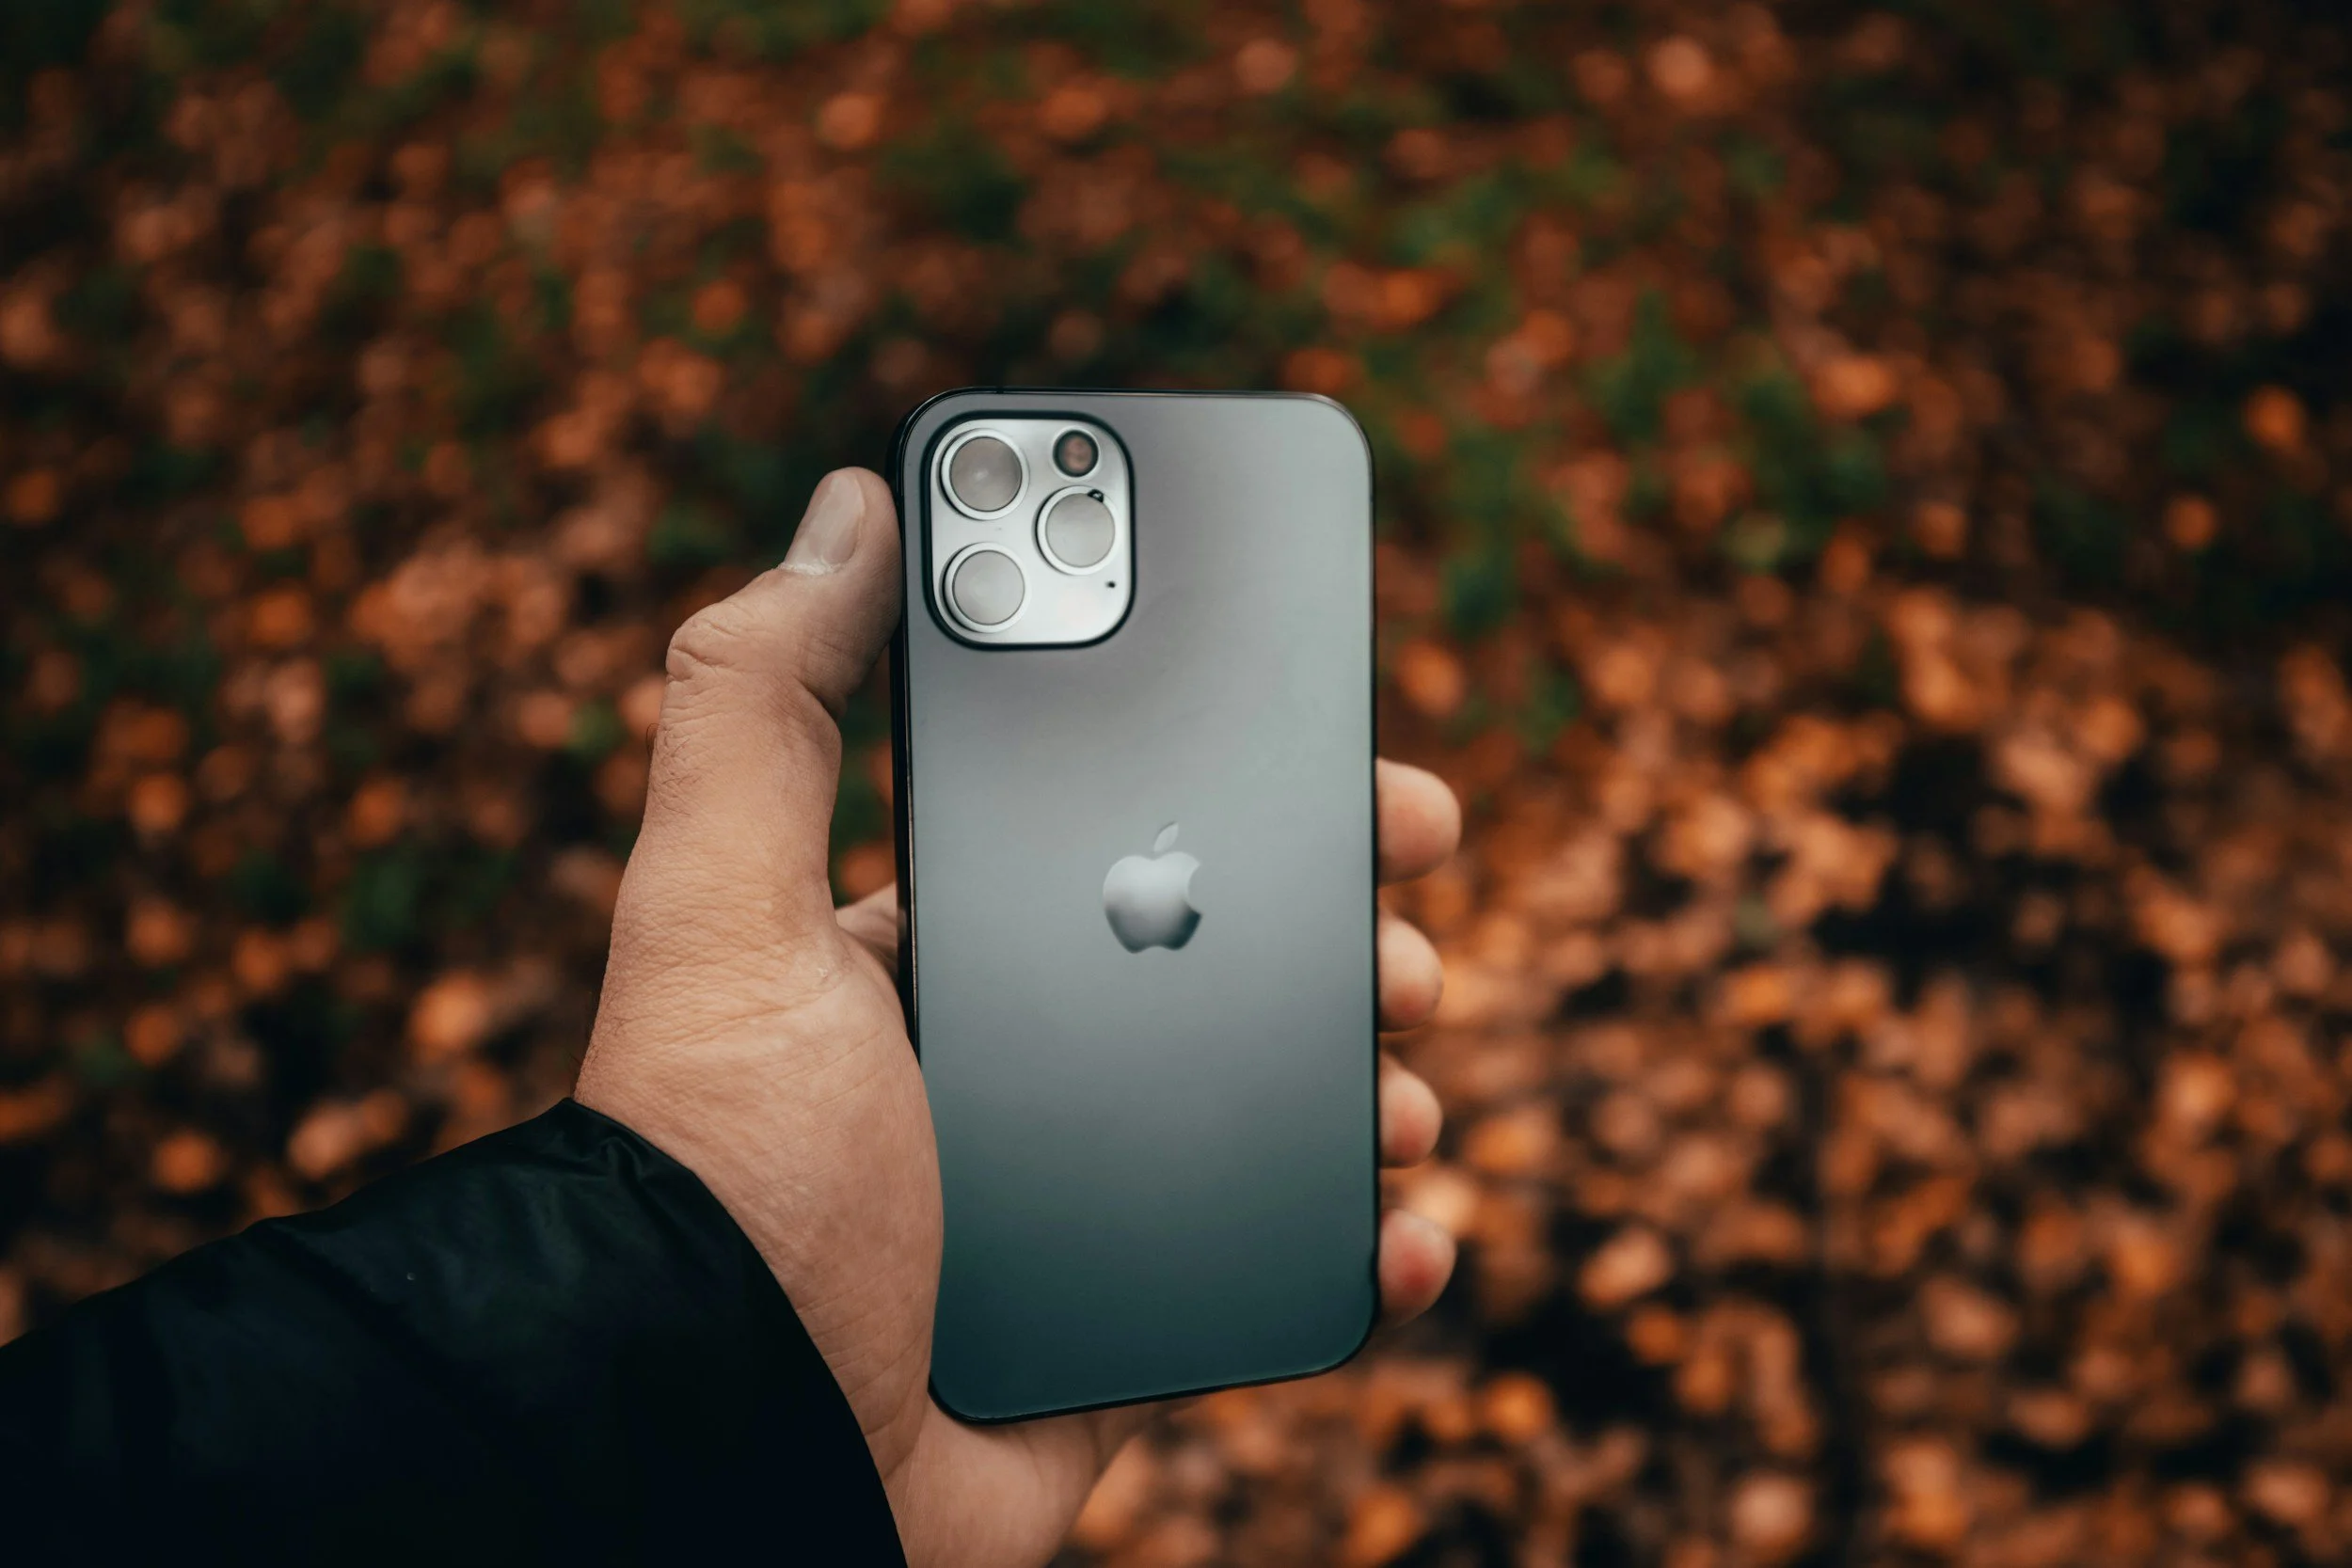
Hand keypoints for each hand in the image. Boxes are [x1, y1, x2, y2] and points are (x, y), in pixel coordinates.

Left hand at [575, 469, 1461, 1567]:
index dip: (1232, 778)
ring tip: (1407, 1075)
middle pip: (1219, 961)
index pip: (1110, 834)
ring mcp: (1079, 1202)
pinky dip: (1365, 1244)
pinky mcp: (1127, 1325)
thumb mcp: (724, 906)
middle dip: (1335, 919)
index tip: (1337, 743)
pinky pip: (1280, 1266)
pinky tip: (1406, 1221)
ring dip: (1370, 1074)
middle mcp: (1010, 1072)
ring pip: (1272, 1107)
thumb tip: (845, 505)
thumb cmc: (726, 1170)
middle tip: (1407, 903)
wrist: (728, 1447)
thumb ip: (767, 705)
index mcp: (932, 959)